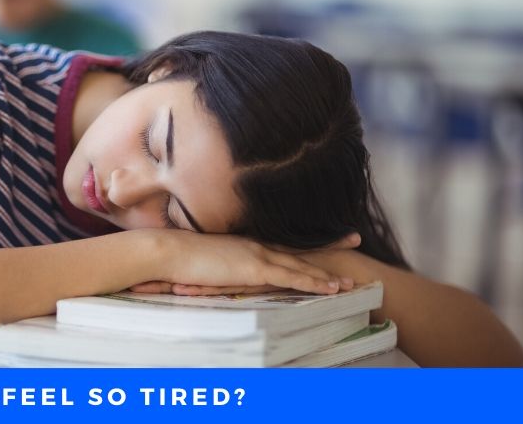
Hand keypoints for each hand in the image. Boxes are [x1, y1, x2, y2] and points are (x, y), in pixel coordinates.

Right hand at [141, 230, 356, 295]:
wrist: (169, 250)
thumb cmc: (179, 256)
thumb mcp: (205, 256)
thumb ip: (220, 260)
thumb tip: (223, 265)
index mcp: (245, 243)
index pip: (281, 242)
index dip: (305, 240)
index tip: (323, 234)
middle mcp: (255, 245)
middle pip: (298, 247)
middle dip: (328, 245)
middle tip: (354, 238)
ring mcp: (257, 255)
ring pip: (300, 265)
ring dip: (326, 273)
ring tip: (350, 279)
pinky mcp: (254, 268)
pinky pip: (291, 277)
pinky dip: (313, 282)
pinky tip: (331, 288)